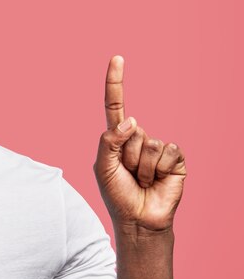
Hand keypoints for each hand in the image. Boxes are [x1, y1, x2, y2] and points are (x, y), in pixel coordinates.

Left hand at [94, 55, 186, 231]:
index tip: (117, 58)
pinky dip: (160, 169)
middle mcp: (138, 138)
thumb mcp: (103, 167)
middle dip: (128, 156)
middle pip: (132, 130)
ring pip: (149, 141)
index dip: (116, 81)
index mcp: (118, 137)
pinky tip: (158, 181)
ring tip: (142, 180)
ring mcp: (158, 148)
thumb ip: (110, 141)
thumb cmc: (117, 193)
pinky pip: (168, 150)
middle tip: (129, 174)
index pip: (115, 104)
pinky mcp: (175, 159)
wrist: (138, 220)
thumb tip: (132, 120)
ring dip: (142, 166)